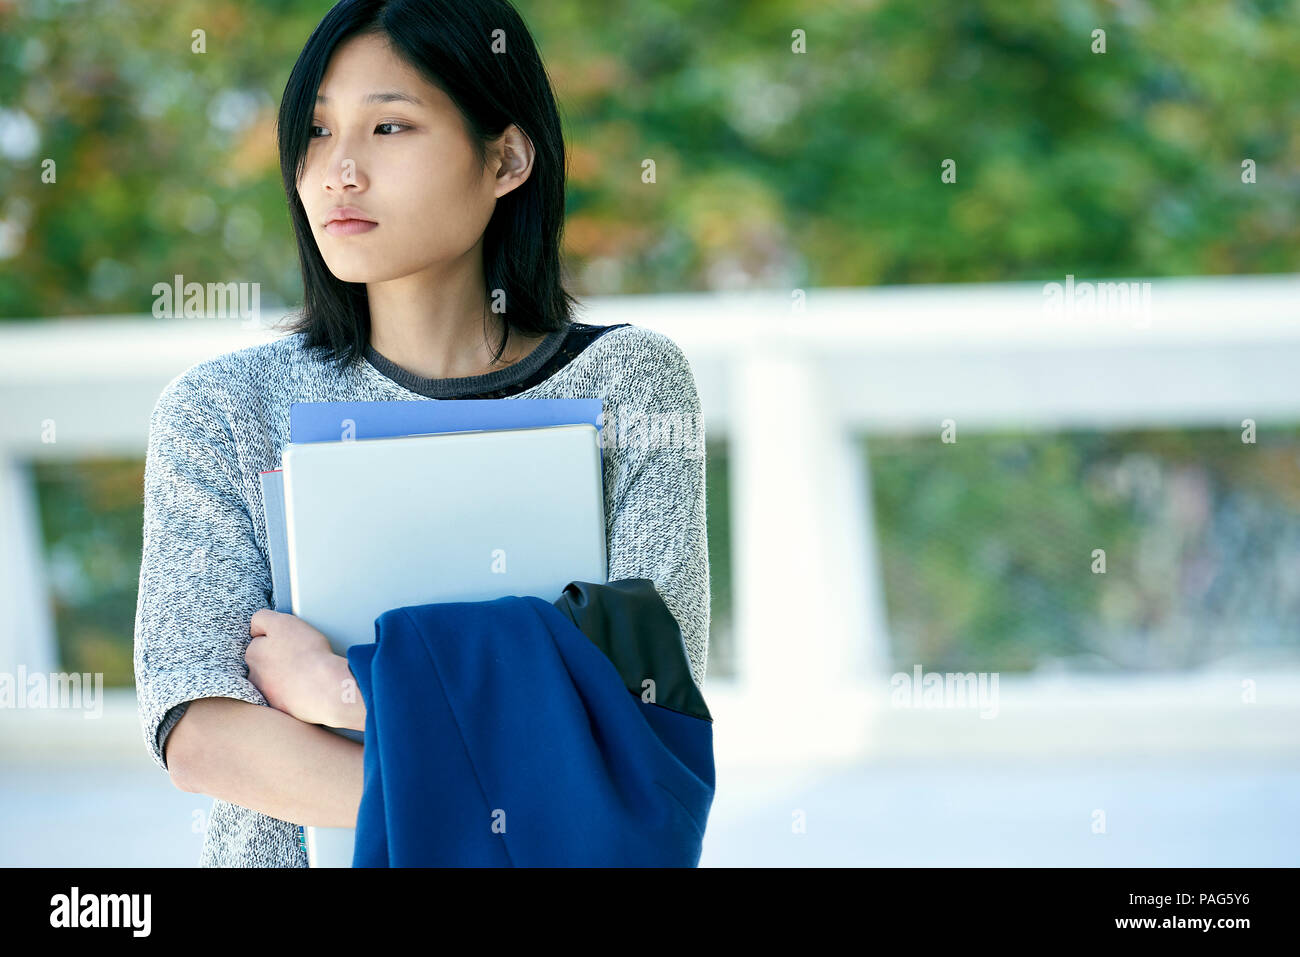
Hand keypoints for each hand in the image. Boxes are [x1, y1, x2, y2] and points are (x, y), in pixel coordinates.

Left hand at [246, 609, 347, 726]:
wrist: (325, 689)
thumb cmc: (308, 654)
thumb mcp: (283, 622)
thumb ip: (263, 618)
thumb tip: (256, 627)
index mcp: (254, 652)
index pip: (257, 637)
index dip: (274, 634)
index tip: (287, 637)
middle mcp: (255, 674)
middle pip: (263, 660)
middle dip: (275, 656)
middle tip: (297, 654)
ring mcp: (268, 693)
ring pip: (273, 679)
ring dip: (282, 675)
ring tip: (303, 671)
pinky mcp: (281, 709)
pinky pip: (285, 697)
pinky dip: (292, 692)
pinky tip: (306, 686)